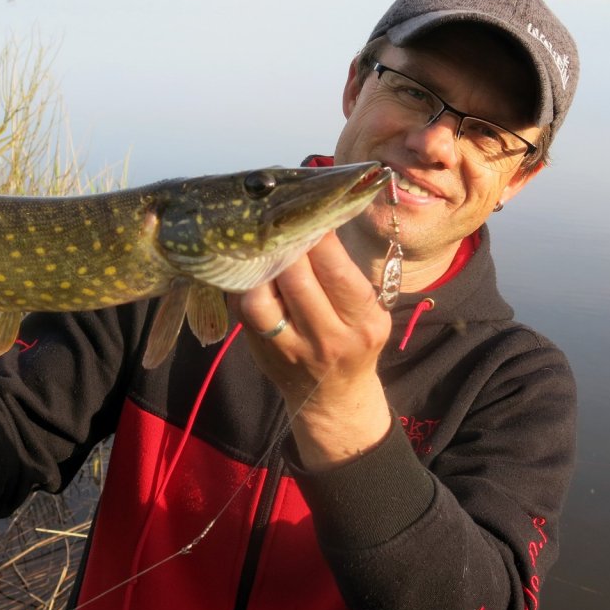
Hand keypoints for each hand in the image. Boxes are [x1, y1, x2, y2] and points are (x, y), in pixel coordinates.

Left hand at [230, 232, 392, 468]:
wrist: (333, 397)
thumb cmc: (354, 341)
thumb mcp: (368, 311)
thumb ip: (344, 274)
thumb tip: (316, 221)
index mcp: (362, 322)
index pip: (336, 271)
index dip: (318, 238)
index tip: (308, 212)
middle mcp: (328, 338)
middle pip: (296, 280)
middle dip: (284, 244)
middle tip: (276, 218)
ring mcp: (289, 348)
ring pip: (260, 300)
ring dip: (256, 266)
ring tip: (259, 243)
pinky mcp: (260, 351)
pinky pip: (243, 312)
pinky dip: (241, 285)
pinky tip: (244, 266)